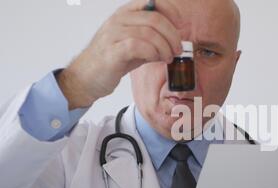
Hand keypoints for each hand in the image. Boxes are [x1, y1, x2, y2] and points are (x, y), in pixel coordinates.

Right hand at [58, 0, 182, 109]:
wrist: (86, 77)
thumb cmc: (113, 59)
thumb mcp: (135, 43)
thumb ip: (152, 37)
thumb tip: (175, 39)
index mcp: (125, 13)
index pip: (151, 1)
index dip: (170, 11)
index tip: (179, 25)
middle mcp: (118, 20)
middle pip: (155, 18)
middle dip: (172, 35)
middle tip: (176, 49)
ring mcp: (113, 34)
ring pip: (148, 32)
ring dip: (164, 47)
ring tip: (167, 57)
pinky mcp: (111, 52)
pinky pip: (137, 46)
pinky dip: (152, 53)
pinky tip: (154, 59)